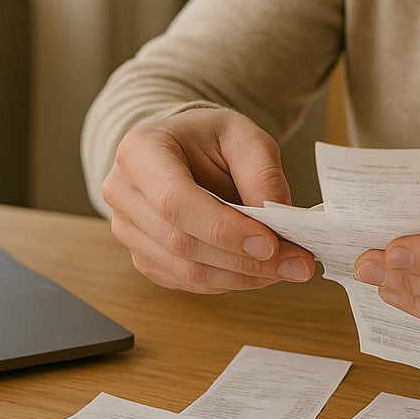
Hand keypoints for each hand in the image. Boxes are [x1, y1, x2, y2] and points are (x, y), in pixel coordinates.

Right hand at [101, 108, 314, 293]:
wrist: (182, 150)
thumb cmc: (209, 139)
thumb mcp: (243, 136)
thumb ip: (262, 173)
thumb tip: (278, 222)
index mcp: (140, 151)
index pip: (175, 201)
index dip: (223, 229)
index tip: (271, 244)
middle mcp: (123, 192)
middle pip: (181, 242)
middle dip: (243, 260)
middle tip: (296, 262)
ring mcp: (127, 229)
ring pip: (185, 270)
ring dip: (241, 277)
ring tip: (286, 268)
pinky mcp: (143, 256)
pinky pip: (185, 282)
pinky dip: (228, 282)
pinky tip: (258, 271)